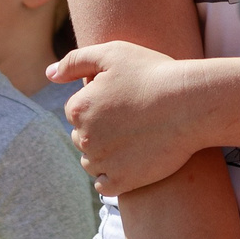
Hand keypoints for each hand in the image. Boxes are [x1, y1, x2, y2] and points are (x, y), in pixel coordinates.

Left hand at [50, 44, 239, 196]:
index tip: (124, 100)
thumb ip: (75, 61)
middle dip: (101, 130)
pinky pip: (105, 185)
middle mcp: (84, 138)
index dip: (100, 104)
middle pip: (83, 137)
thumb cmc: (154, 73)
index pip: (77, 111)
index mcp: (78, 108)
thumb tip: (49, 74)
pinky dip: (115, 176)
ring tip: (136, 139)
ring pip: (92, 162)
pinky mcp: (121, 182)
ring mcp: (102, 162)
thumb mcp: (113, 53)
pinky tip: (132, 161)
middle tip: (133, 119)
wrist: (191, 104)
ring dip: (106, 154)